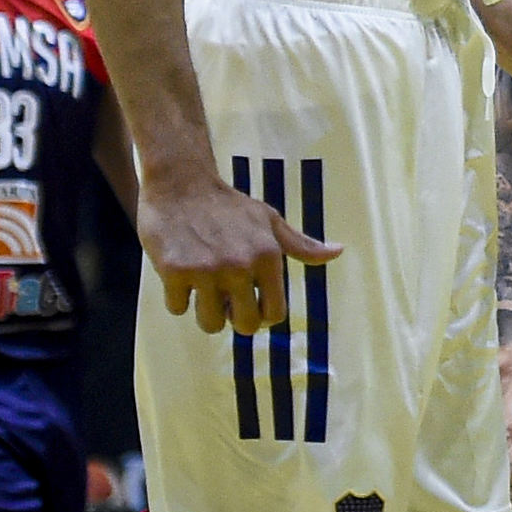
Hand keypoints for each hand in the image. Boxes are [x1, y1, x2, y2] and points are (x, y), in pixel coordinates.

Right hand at [140, 161, 340, 335]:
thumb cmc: (230, 206)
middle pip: (245, 326)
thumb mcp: (270, 221)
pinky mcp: (174, 272)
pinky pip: (176, 309)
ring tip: (203, 286)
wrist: (182, 185)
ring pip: (210, 324)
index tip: (250, 304)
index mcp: (268, 256)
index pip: (274, 314)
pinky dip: (177, 297)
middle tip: (226, 299)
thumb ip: (301, 244)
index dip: (262, 315)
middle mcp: (240, 265)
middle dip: (235, 319)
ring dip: (205, 311)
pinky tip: (180, 273)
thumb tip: (337, 252)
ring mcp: (206, 270)